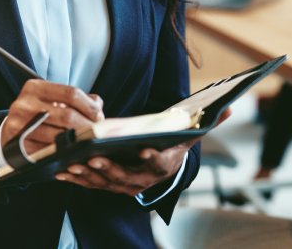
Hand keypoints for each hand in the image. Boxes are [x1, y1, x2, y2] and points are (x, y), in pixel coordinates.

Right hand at [2, 80, 103, 153]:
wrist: (10, 131)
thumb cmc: (38, 113)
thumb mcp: (51, 99)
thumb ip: (76, 99)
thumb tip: (98, 106)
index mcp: (34, 87)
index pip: (70, 93)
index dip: (89, 106)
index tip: (99, 116)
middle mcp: (24, 104)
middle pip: (67, 116)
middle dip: (87, 126)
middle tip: (97, 133)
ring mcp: (20, 126)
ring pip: (59, 136)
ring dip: (78, 142)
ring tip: (87, 143)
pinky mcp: (19, 146)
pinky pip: (49, 152)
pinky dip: (64, 154)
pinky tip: (72, 153)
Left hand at [55, 107, 232, 194]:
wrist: (165, 164)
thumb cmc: (172, 143)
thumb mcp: (191, 133)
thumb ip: (208, 121)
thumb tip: (230, 107)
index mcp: (164, 165)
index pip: (159, 164)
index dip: (152, 158)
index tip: (144, 150)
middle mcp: (144, 180)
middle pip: (126, 177)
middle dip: (109, 169)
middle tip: (93, 158)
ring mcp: (125, 184)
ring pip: (105, 183)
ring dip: (87, 176)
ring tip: (72, 164)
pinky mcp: (109, 184)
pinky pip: (91, 184)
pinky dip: (76, 178)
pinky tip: (61, 170)